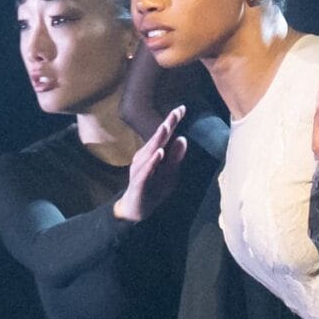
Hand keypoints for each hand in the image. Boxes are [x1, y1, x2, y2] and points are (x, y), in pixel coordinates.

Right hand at [114, 106, 187, 220]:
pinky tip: (159, 154)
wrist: (135, 210)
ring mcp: (140, 169)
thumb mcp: (169, 174)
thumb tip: (183, 139)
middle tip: (175, 112)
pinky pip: (146, 171)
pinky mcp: (138, 183)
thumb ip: (175, 158)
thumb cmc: (153, 189)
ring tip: (167, 127)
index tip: (182, 108)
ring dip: (158, 139)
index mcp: (153, 153)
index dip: (172, 121)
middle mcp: (144, 157)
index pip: (164, 135)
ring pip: (150, 152)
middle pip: (157, 139)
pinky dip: (152, 162)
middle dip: (166, 125)